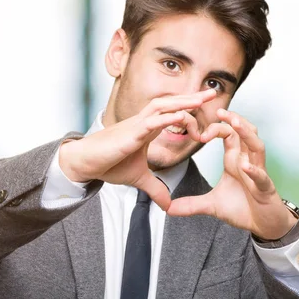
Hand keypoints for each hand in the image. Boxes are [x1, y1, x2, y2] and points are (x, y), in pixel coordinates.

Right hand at [59, 89, 216, 210]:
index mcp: (147, 128)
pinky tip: (181, 116)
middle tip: (212, 92)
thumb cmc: (108, 165)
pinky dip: (167, 118)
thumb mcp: (139, 179)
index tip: (205, 119)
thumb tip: (168, 206)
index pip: (172, 113)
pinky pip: (151, 121)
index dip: (189, 112)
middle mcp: (144, 122)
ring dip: (182, 102)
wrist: (86, 164)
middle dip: (192, 98)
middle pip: (171, 103)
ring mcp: (137, 125)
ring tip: (201, 99)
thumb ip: (156, 190)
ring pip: (162, 106)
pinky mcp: (130, 133)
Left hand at [167, 109, 297, 239]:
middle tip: (219, 111)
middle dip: (233, 120)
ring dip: (247, 134)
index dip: (216, 126)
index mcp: (235, 160)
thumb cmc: (242, 209)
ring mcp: (259, 173)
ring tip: (236, 124)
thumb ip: (190, 204)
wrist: (263, 226)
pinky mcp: (266, 188)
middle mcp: (248, 161)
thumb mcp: (211, 206)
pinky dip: (254, 170)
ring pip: (257, 147)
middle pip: (244, 132)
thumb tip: (168, 208)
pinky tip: (245, 166)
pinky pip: (261, 176)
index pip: (228, 134)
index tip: (199, 127)